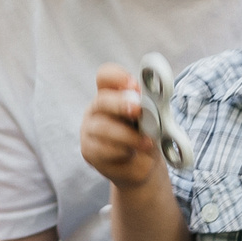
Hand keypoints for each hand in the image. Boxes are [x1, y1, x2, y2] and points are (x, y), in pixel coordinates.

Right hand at [79, 65, 168, 190]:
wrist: (142, 164)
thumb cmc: (146, 134)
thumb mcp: (152, 117)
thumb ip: (149, 107)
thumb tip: (150, 102)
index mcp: (111, 93)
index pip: (105, 76)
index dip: (117, 77)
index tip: (134, 85)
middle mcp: (97, 108)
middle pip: (102, 100)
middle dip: (121, 104)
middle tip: (138, 110)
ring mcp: (89, 129)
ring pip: (104, 128)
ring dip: (128, 136)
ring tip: (146, 142)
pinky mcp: (88, 150)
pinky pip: (103, 149)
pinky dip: (122, 151)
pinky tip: (131, 153)